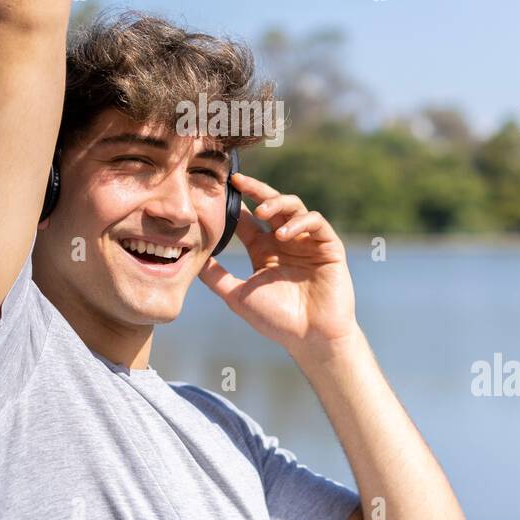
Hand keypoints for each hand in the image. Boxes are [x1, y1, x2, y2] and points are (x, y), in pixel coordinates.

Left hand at [198, 171, 358, 359]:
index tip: (219, 188)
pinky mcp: (328, 246)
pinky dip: (300, 222)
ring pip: (294, 206)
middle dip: (256, 190)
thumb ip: (216, 276)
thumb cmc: (276, 321)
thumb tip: (191, 259)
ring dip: (278, 204)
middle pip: (271, 204)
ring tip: (264, 212)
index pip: (248, 219)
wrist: (311, 339)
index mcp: (264, 250)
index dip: (236, 203)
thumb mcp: (238, 296)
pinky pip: (315, 222)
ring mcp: (307, 242)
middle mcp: (285, 242)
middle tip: (238, 181)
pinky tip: (284, 234)